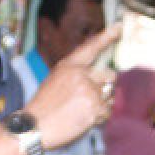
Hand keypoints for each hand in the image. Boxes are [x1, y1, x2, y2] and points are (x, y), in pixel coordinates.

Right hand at [26, 26, 121, 150]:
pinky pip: (108, 111)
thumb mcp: (54, 81)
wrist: (35, 127)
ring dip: (100, 103)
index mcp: (68, 66)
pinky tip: (83, 119)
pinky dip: (99, 117)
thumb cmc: (43, 107)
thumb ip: (76, 75)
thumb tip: (98, 77)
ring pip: (109, 95)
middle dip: (105, 86)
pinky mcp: (95, 107)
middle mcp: (81, 75)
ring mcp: (89, 91)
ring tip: (80, 111)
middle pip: (110, 75)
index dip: (106, 37)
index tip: (119, 27)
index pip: (90, 48)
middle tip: (90, 97)